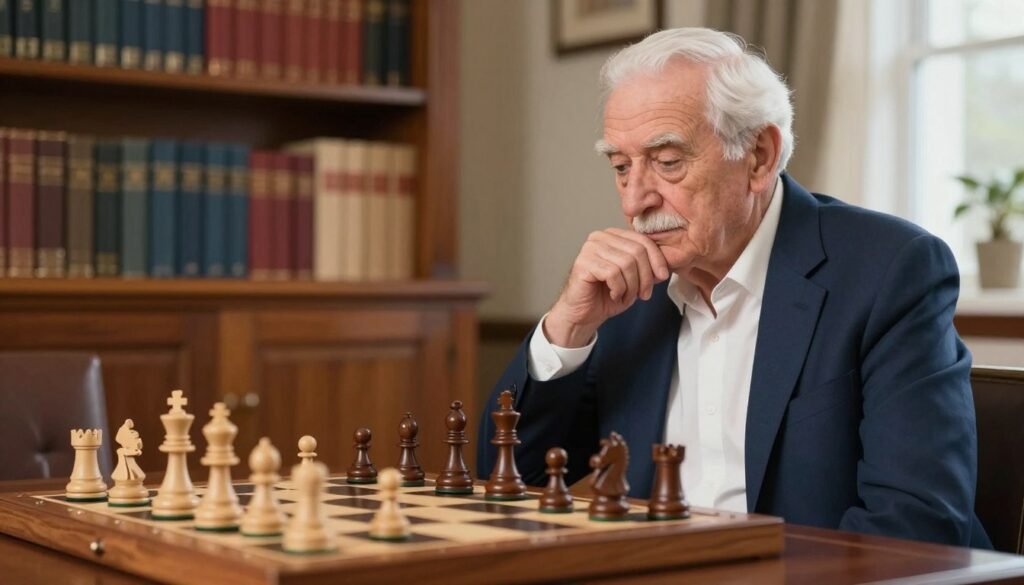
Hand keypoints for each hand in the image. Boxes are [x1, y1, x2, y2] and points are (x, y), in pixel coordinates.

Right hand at [545, 228, 669, 346]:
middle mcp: (600, 237)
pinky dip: (619, 289)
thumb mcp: (634, 280)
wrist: (584, 314)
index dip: (657, 259)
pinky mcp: (583, 263)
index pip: (643, 240)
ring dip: (632, 286)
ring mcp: (590, 249)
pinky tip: (613, 295)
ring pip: (626, 263)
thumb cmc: (606, 295)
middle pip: (637, 251)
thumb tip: (664, 268)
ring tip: (626, 296)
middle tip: (643, 294)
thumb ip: (648, 269)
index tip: (662, 277)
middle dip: (645, 277)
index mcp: (613, 235)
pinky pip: (612, 273)